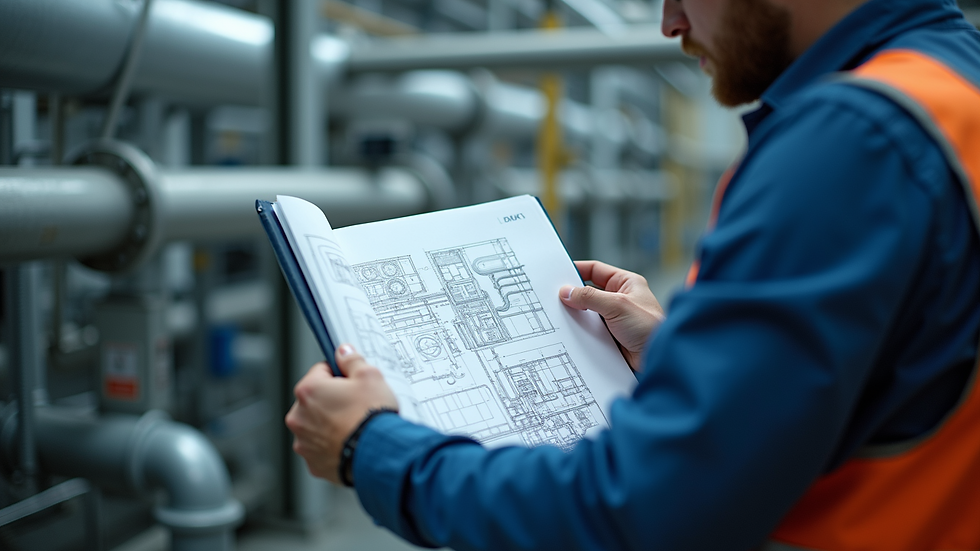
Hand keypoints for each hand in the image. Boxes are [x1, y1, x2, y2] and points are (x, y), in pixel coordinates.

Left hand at [285, 344, 398, 483]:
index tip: (351, 382)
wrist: (379, 453)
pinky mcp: (313, 463)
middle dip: (333, 400)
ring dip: (330, 424)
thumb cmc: (371, 416)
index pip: (320, 371)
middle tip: (356, 405)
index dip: (339, 375)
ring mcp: (304, 442)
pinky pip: (322, 449)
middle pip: (316, 400)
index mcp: (308, 390)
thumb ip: (352, 360)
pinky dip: (333, 445)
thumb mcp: (369, 376)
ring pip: (316, 425)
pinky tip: (350, 442)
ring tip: (355, 425)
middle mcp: (299, 417)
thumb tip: (343, 352)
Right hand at [559, 261, 665, 370]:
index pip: (596, 270)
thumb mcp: (617, 305)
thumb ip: (590, 297)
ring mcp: (615, 318)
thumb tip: (568, 292)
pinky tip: (571, 334)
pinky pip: (590, 330)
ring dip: (577, 316)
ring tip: (560, 317)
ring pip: (588, 312)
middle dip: (574, 295)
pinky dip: (581, 331)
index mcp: (626, 283)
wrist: (658, 359)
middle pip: (589, 292)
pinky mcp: (611, 336)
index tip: (558, 274)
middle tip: (555, 298)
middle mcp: (620, 299)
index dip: (577, 270)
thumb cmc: (651, 328)